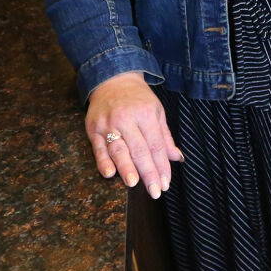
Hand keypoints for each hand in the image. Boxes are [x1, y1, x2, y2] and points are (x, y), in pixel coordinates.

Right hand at [85, 71, 183, 198]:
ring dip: (126, 168)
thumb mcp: (157, 111)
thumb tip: (177, 158)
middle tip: (154, 192)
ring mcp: (109, 124)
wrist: (112, 79)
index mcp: (146, 114)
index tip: (165, 184)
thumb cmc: (138, 98)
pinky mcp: (93, 129)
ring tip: (133, 183)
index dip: (162, 166)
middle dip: (148, 172)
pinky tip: (109, 173)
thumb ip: (165, 136)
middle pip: (139, 150)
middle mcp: (127, 119)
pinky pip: (99, 148)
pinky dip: (103, 161)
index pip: (156, 145)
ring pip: (119, 150)